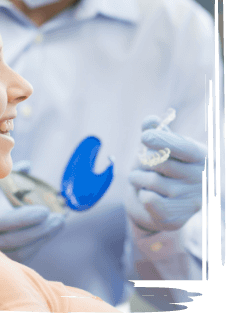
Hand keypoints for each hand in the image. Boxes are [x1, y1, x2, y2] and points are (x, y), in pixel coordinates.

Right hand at [0, 161, 64, 261]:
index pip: (2, 221)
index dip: (25, 217)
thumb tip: (28, 165)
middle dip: (40, 230)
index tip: (45, 210)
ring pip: (19, 253)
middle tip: (58, 217)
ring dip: (42, 239)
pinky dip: (35, 246)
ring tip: (58, 222)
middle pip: (14, 241)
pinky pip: (19, 258)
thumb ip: (1, 174)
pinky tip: (47, 232)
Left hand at [126, 116, 206, 232]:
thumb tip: (150, 121)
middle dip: (143, 159)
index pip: (183, 148)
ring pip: (150, 180)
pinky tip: (147, 194)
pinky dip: (141, 194)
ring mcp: (190, 200)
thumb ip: (158, 131)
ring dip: (137, 177)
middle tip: (144, 163)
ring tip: (144, 179)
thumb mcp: (167, 146)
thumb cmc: (169, 166)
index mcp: (201, 156)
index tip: (144, 137)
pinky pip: (148, 200)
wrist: (171, 202)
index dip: (162, 140)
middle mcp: (201, 179)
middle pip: (159, 162)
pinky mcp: (176, 218)